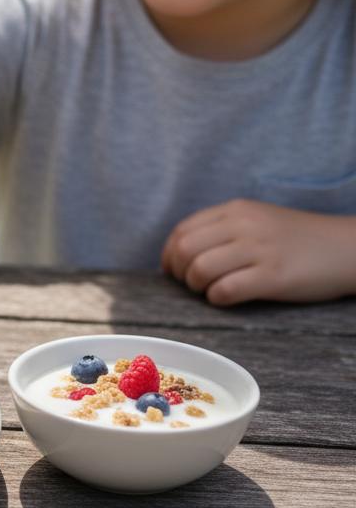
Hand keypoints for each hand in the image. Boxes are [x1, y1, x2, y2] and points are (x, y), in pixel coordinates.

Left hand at [161, 199, 355, 305]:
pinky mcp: (274, 276)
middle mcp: (244, 225)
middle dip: (179, 272)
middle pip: (185, 250)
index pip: (182, 230)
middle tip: (192, 284)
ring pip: (200, 269)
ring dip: (197, 286)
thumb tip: (179, 253)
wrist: (348, 247)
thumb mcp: (257, 220)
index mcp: (236, 210)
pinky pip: (226, 290)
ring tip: (210, 290)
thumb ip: (221, 229)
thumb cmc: (297, 239)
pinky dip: (217, 298)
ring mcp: (259, 249)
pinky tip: (227, 298)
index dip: (169, 255)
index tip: (173, 270)